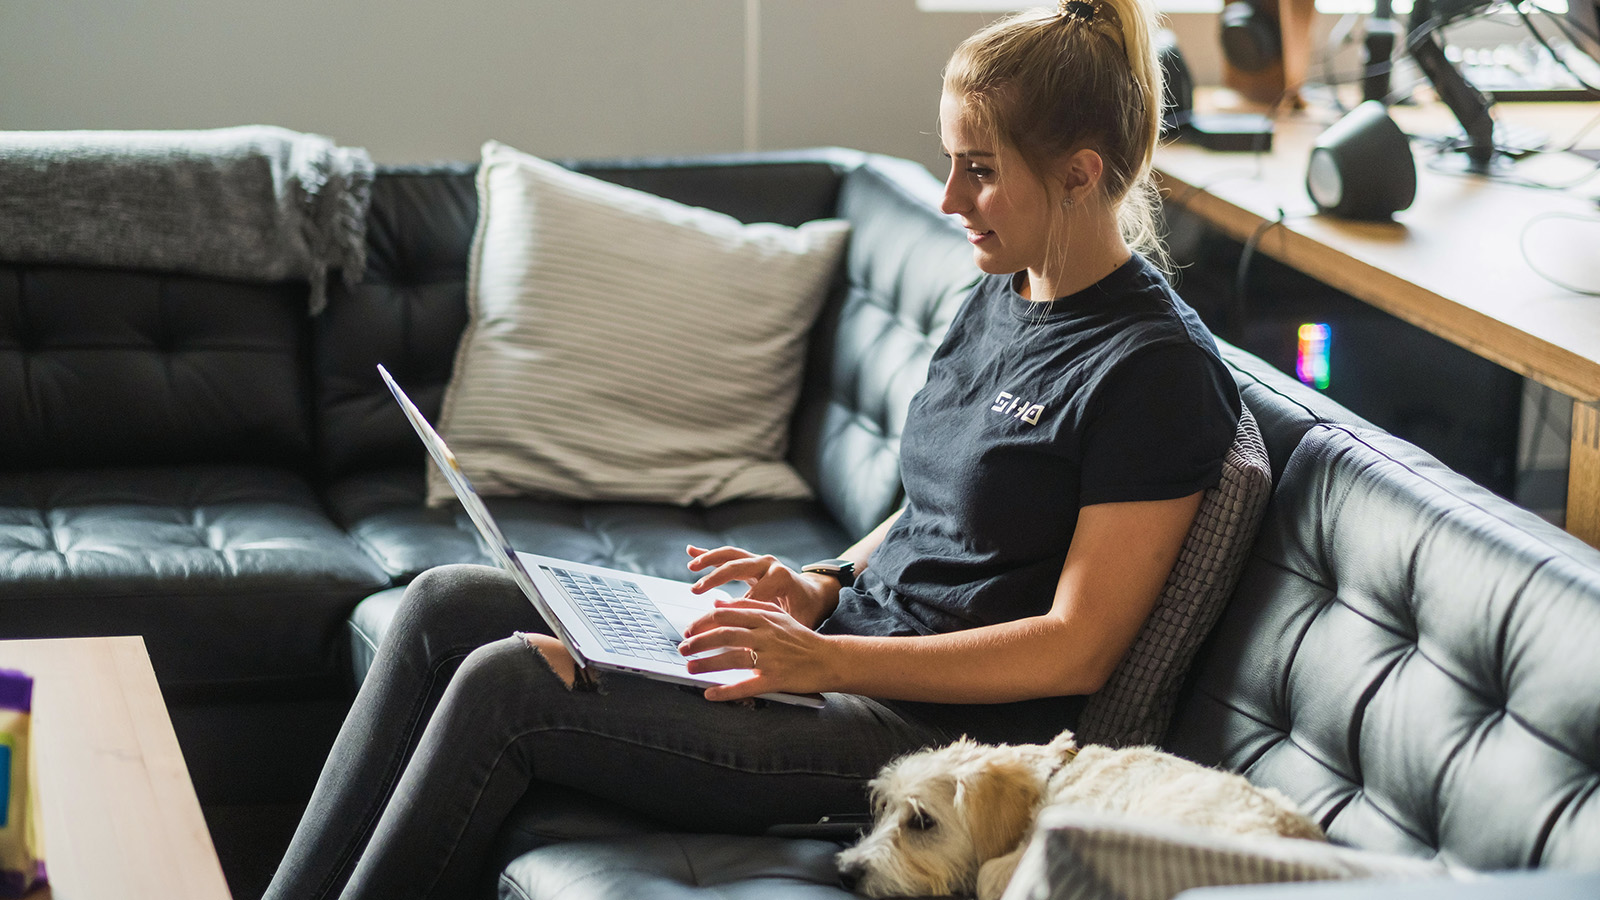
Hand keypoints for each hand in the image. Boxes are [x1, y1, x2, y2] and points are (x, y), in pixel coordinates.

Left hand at [678, 596, 838, 701]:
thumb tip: (718, 603)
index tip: (688, 630)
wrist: (830, 659)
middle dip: (698, 642)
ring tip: (689, 668)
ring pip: (731, 659)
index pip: (725, 615)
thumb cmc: (802, 638)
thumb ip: (749, 606)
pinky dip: (726, 691)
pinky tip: (710, 694)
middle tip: (683, 649)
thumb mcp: (778, 615)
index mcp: (764, 618)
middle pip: (723, 635)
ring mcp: (770, 658)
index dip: (702, 623)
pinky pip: (746, 686)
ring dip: (706, 664)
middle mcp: (765, 635)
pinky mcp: (775, 679)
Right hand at [684, 545, 840, 628]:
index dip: (735, 607)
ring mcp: (760, 560)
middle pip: (737, 567)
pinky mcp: (752, 561)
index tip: (718, 617)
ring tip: (692, 568)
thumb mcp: (796, 622)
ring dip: (709, 560)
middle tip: (697, 590)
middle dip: (715, 579)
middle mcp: (769, 564)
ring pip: (731, 555)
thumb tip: (756, 643)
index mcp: (781, 578)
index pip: (751, 593)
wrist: (814, 594)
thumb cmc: (805, 610)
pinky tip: (691, 551)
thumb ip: (777, 629)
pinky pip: (728, 555)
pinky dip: (709, 553)